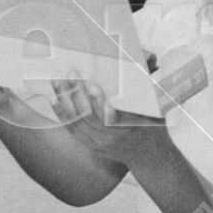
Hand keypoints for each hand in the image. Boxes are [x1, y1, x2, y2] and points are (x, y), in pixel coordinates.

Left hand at [49, 71, 164, 164]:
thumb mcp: (158, 106)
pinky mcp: (91, 146)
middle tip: (70, 72)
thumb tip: (148, 55)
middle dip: (77, 94)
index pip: (111, 116)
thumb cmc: (154, 126)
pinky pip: (72, 129)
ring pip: (77, 122)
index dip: (99, 100)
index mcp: (131, 127)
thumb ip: (151, 81)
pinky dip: (62, 114)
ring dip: (65, 101)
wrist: (149, 157)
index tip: (91, 83)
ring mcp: (99, 144)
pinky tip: (53, 99)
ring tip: (57, 81)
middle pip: (89, 117)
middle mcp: (112, 138)